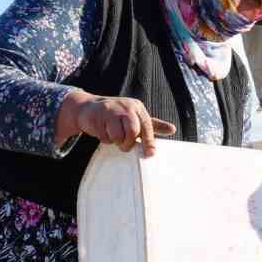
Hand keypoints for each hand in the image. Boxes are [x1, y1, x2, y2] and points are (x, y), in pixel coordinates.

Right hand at [57, 91, 176, 155]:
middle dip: (128, 143)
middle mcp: (125, 106)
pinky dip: (104, 139)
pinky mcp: (97, 116)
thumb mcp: (135, 118)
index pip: (147, 126)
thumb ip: (152, 125)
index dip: (149, 142)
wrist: (88, 108)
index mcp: (137, 108)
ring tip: (113, 137)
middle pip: (133, 132)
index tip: (150, 154)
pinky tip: (103, 131)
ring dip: (115, 142)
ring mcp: (110, 110)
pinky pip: (104, 136)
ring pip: (118, 135)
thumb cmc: (117, 115)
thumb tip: (172, 129)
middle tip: (124, 145)